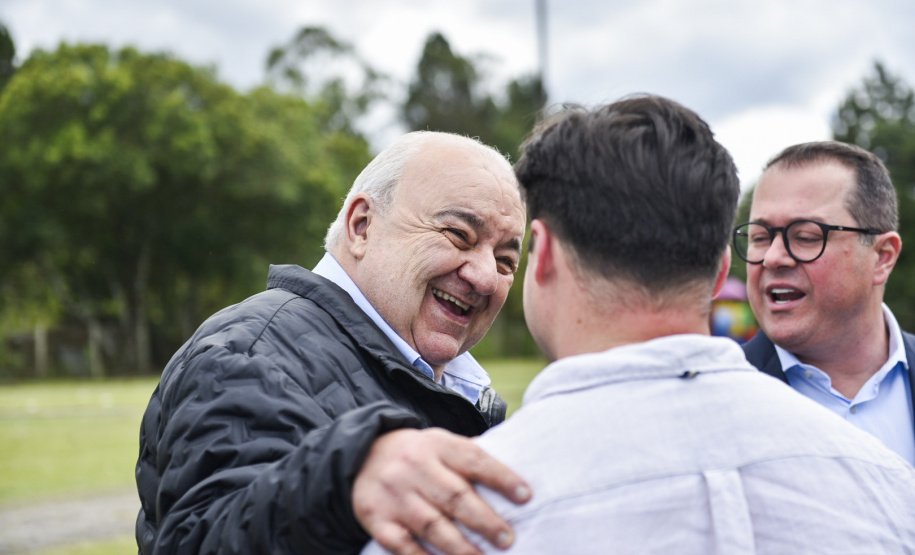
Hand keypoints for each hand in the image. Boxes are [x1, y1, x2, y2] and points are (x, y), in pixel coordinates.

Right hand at [353, 428, 530, 554]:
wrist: (360, 455)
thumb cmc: (417, 455)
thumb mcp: (441, 444)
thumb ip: (470, 459)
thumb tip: (515, 484)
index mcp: (437, 445)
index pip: (474, 459)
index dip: (501, 477)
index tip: (526, 496)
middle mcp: (414, 467)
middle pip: (454, 495)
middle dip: (484, 520)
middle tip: (507, 539)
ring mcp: (394, 494)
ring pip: (431, 524)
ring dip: (459, 547)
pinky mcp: (375, 517)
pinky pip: (401, 544)